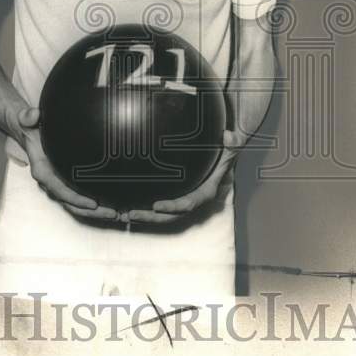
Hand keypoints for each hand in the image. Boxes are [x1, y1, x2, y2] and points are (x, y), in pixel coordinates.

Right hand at [16, 107, 118, 221]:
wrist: (28, 132)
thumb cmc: (30, 128)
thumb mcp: (27, 120)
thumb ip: (28, 117)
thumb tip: (33, 115)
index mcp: (42, 170)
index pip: (59, 189)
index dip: (76, 199)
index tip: (93, 203)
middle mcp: (50, 181)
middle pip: (71, 203)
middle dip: (91, 211)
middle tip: (112, 213)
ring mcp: (57, 184)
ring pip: (76, 204)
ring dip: (94, 211)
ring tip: (115, 213)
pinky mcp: (65, 182)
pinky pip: (78, 197)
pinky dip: (92, 204)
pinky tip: (109, 203)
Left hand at [126, 129, 242, 224]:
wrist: (221, 156)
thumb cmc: (223, 152)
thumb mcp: (229, 147)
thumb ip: (231, 143)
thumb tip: (229, 137)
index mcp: (205, 192)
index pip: (188, 203)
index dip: (173, 207)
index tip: (156, 205)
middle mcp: (193, 200)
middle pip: (171, 215)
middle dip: (151, 218)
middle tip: (130, 215)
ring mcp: (183, 200)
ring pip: (164, 215)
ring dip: (145, 217)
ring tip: (124, 216)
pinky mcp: (175, 196)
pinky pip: (160, 208)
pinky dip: (146, 210)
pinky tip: (128, 207)